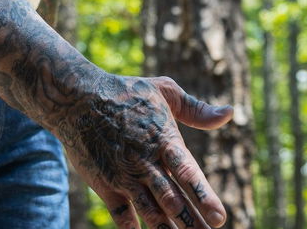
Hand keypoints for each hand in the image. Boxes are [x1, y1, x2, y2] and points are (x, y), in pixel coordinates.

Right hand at [56, 74, 233, 228]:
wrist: (76, 97)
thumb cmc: (125, 91)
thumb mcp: (165, 91)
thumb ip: (197, 110)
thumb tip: (229, 113)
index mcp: (163, 140)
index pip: (188, 173)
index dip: (204, 197)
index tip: (220, 217)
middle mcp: (145, 162)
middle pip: (172, 200)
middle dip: (192, 222)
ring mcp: (124, 176)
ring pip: (149, 212)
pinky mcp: (104, 184)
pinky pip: (121, 214)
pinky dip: (132, 228)